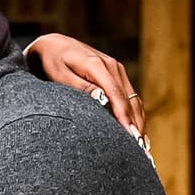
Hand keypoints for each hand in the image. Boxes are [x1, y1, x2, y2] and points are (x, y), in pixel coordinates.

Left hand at [25, 33, 150, 154]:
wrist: (53, 44)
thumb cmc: (51, 61)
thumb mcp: (59, 74)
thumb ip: (80, 87)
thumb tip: (101, 99)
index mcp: (97, 65)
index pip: (116, 94)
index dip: (125, 116)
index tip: (130, 135)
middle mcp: (111, 66)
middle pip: (129, 99)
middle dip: (136, 124)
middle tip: (140, 150)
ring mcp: (117, 70)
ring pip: (134, 99)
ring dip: (139, 121)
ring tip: (142, 146)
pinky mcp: (117, 74)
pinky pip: (130, 97)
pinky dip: (135, 114)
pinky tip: (137, 131)